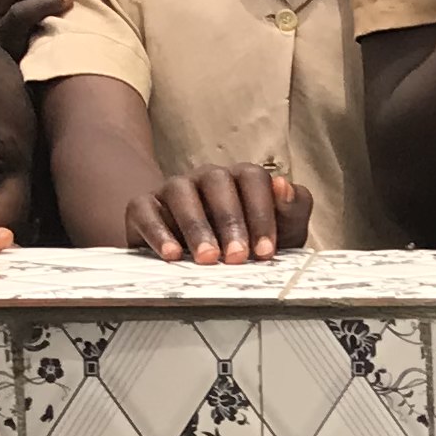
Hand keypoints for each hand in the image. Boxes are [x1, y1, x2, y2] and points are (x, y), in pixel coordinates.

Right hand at [123, 166, 308, 266]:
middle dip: (230, 221)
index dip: (261, 213)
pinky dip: (158, 233)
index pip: (253, 179)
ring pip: (181, 193)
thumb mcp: (280, 231)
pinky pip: (146, 212)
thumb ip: (293, 209)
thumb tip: (284, 186)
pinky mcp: (143, 206)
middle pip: (217, 183)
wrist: (191, 255)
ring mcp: (173, 189)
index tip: (266, 251)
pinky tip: (171, 254)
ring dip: (196, 226)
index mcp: (240, 179)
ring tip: (207, 258)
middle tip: (238, 257)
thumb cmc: (244, 242)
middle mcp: (206, 178)